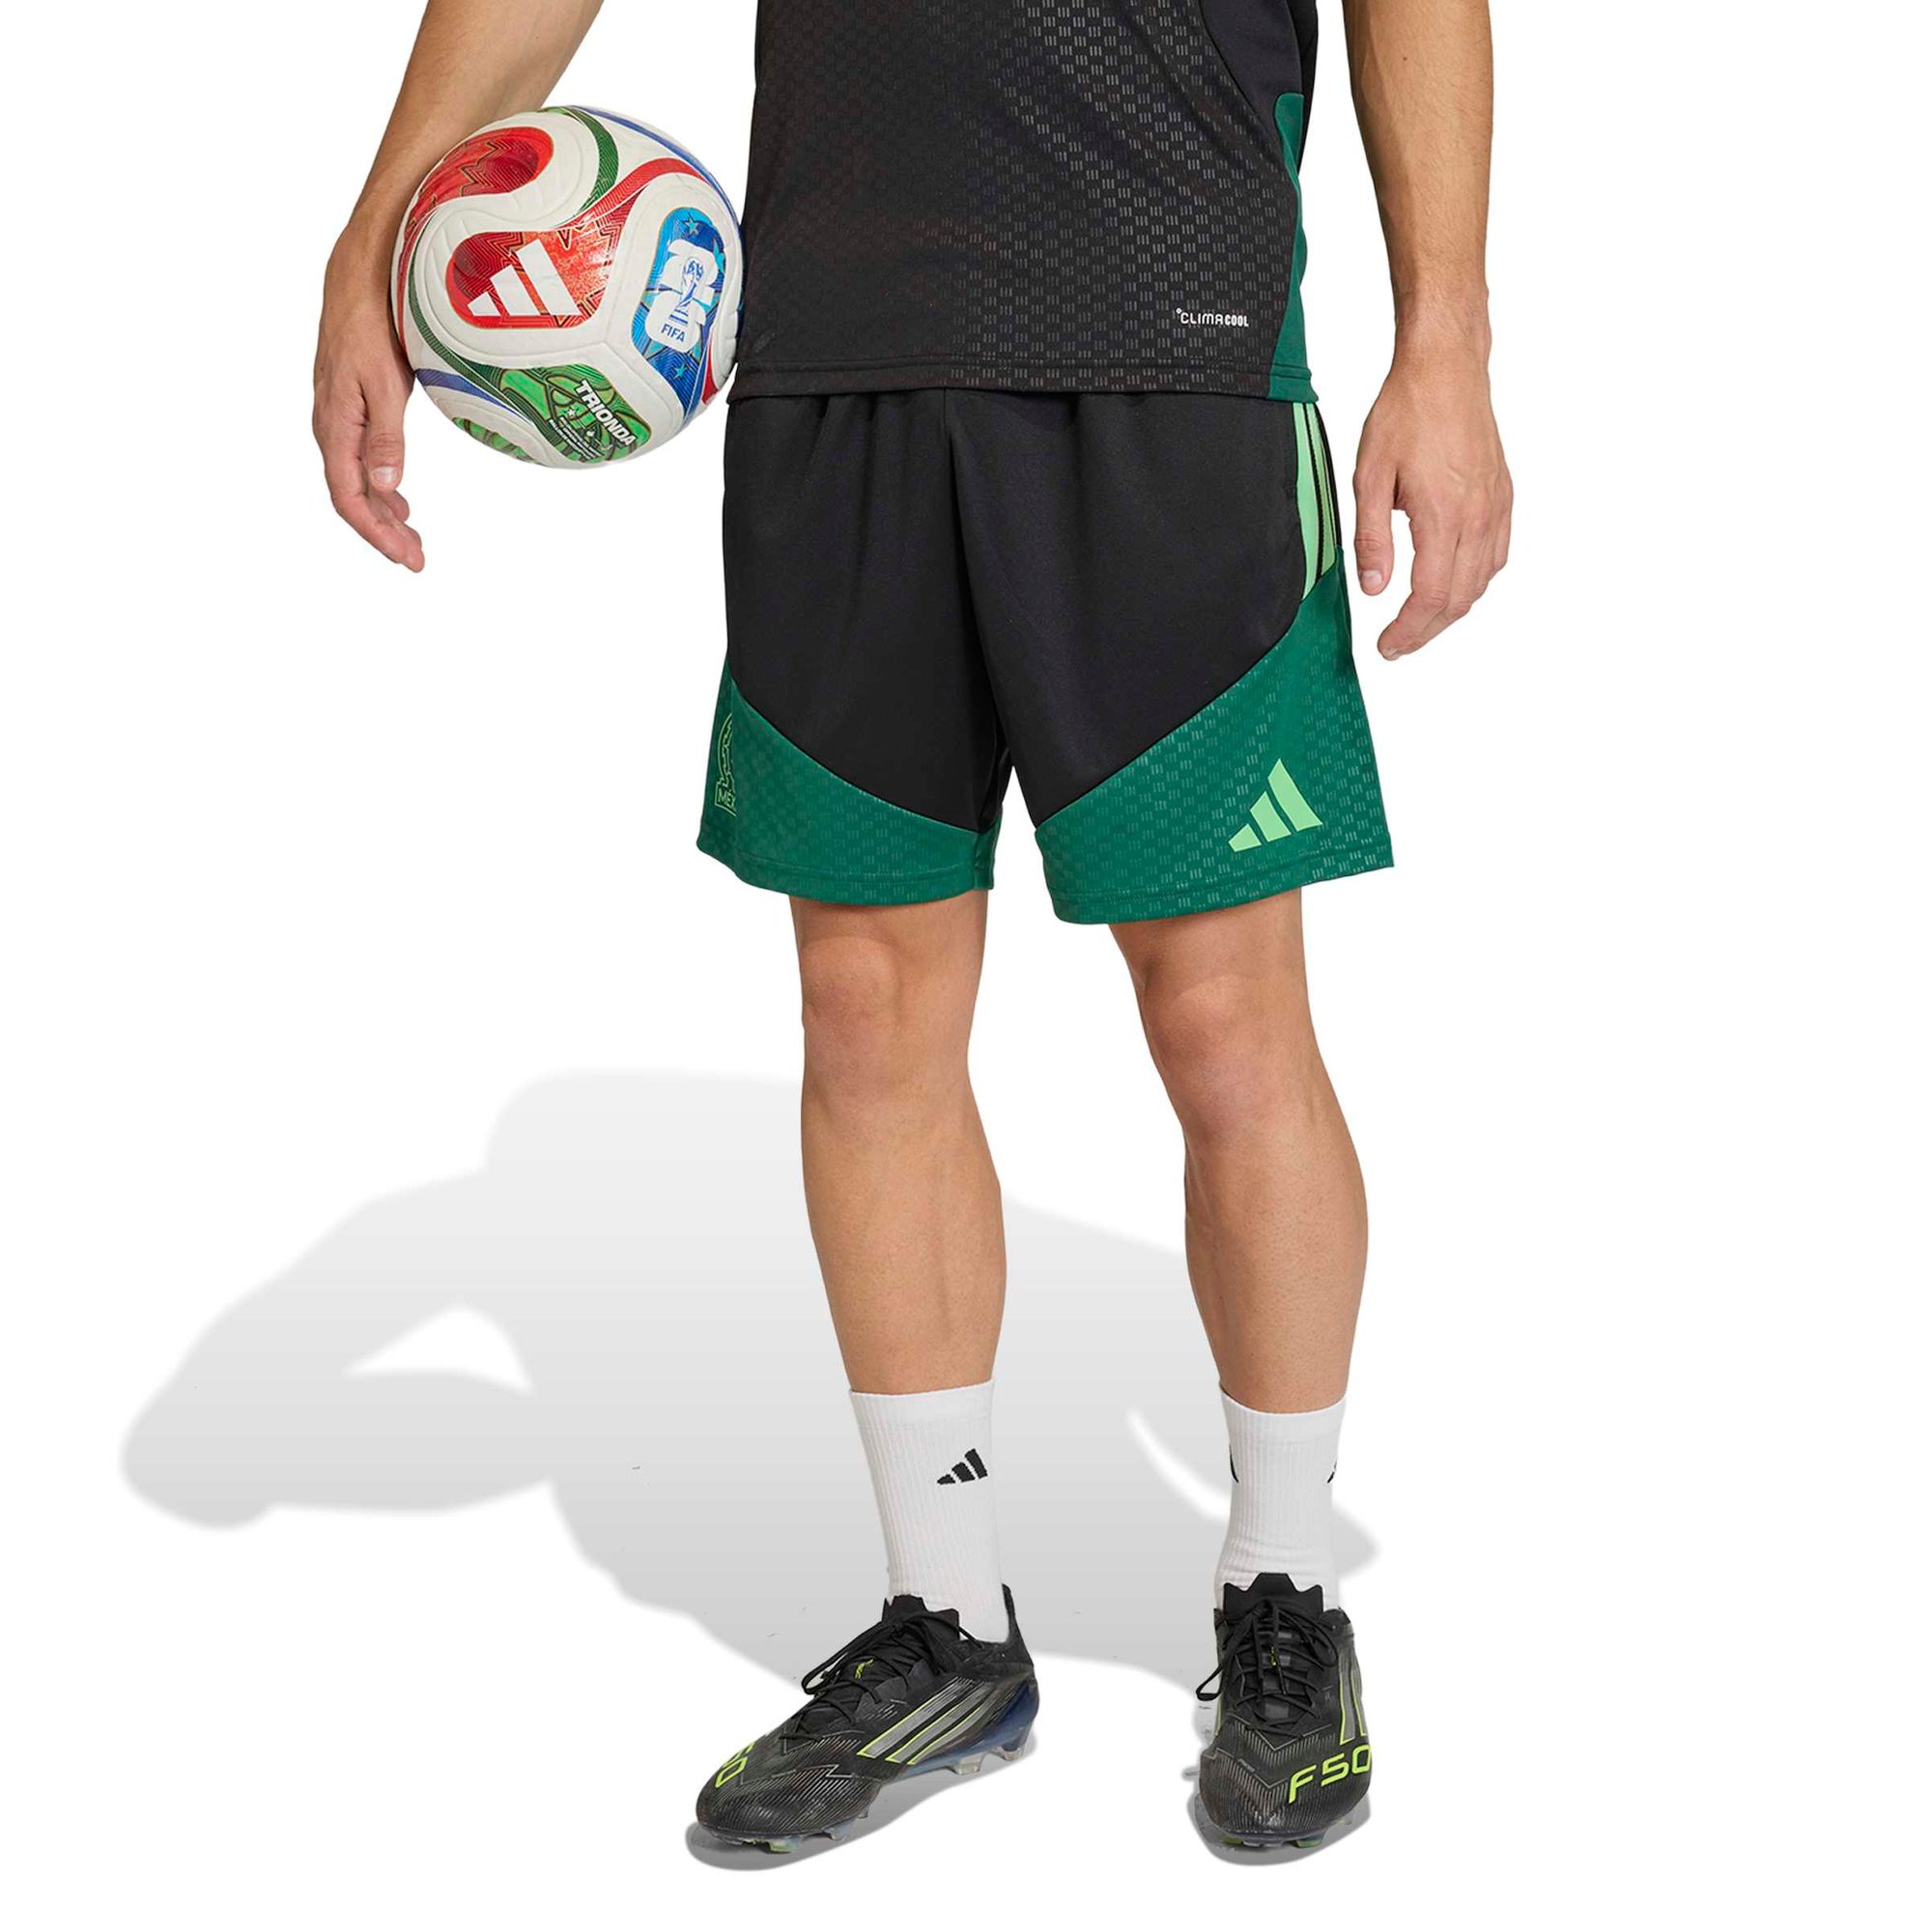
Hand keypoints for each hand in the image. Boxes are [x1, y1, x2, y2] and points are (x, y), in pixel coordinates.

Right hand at [313, 262, 423, 570]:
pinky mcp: (350, 408)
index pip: (349, 498)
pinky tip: (399, 500)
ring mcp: (339, 419)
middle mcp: (331, 428)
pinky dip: (381, 486)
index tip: (403, 557)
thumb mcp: (387, 384)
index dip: (376, 533)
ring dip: (385, 513)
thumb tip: (387, 486)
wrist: (359, 278)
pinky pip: (361, 460)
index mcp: (335, 427)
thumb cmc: (372, 324)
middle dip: (385, 533)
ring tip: (413, 539)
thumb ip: (386, 437)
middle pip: (354, 497)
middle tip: (417, 559)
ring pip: (358, 481)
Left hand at [1352, 342, 1510, 657]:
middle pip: (1458, 599)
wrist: (1447, 370)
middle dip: (1427, 630)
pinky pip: (1496, 557)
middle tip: (1397, 643)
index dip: (1408, 631)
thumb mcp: (1370, 477)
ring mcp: (1496, 508)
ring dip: (1451, 610)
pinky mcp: (1503, 497)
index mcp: (1443, 516)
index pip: (1430, 597)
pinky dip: (1474, 582)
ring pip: (1481, 583)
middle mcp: (1477, 517)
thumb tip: (1373, 588)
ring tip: (1419, 621)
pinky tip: (1452, 584)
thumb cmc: (1407, 413)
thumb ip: (1372, 538)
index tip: (1387, 646)